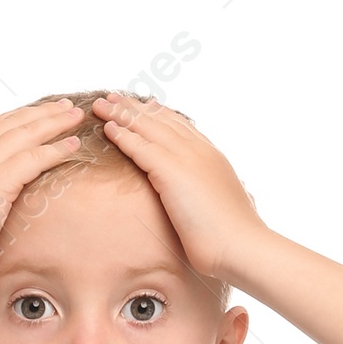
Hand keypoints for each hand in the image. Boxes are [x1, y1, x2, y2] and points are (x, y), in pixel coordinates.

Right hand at [0, 98, 88, 286]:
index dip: (22, 117)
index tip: (42, 112)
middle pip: (15, 122)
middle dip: (43, 112)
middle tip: (67, 106)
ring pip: (28, 133)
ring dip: (56, 122)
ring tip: (77, 116)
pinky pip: (35, 158)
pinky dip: (57, 149)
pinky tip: (74, 144)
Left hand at [90, 93, 265, 283]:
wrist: (240, 246)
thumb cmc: (233, 239)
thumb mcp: (221, 208)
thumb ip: (212, 197)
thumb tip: (211, 205)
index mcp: (211, 157)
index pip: (181, 126)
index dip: (158, 114)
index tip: (143, 106)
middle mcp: (199, 150)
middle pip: (161, 120)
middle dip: (135, 107)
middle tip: (113, 97)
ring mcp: (186, 158)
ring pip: (148, 127)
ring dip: (121, 114)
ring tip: (101, 105)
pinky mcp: (172, 172)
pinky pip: (141, 148)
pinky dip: (123, 136)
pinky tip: (108, 129)